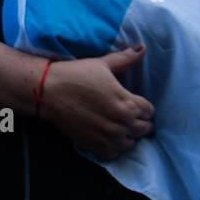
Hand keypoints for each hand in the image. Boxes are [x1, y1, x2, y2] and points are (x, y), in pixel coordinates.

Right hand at [40, 46, 154, 159]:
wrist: (49, 92)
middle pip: (144, 129)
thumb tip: (142, 47)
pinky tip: (109, 136)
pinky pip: (115, 152)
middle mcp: (122, 124)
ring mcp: (108, 138)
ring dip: (129, 135)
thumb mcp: (103, 64)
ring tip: (120, 125)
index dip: (144, 106)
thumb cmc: (77, 75)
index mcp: (128, 104)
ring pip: (131, 143)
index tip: (136, 103)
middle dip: (140, 121)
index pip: (149, 111)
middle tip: (131, 115)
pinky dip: (115, 146)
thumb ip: (125, 58)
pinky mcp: (95, 146)